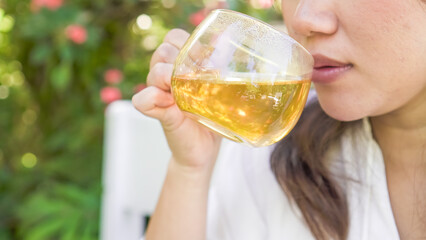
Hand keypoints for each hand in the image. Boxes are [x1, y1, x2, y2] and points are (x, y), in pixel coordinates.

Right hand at [132, 29, 221, 171]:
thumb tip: (226, 40)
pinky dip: (153, 98)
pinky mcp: (158, 113)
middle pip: (163, 51)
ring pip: (154, 71)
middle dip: (180, 61)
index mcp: (179, 65)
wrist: (205, 149)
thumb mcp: (221, 89)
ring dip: (170, 77)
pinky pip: (142, 100)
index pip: (173, 38)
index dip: (184, 43)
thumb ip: (220, 66)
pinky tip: (170, 103)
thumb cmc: (214, 116)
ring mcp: (160, 94)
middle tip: (198, 80)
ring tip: (186, 91)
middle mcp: (166, 76)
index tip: (203, 60)